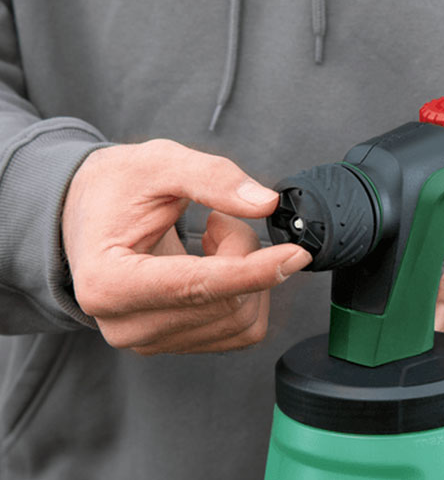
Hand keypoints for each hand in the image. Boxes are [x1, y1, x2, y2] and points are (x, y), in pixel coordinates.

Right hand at [62, 139, 310, 354]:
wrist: (86, 214)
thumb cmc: (113, 189)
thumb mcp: (157, 163)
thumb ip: (212, 177)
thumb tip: (265, 204)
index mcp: (109, 283)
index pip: (198, 287)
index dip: (254, 271)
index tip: (295, 254)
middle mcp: (126, 324)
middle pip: (227, 304)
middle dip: (244, 255)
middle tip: (221, 218)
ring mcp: (150, 341)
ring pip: (241, 321)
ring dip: (246, 275)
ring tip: (212, 240)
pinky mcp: (175, 343)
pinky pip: (240, 330)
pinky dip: (245, 294)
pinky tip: (216, 265)